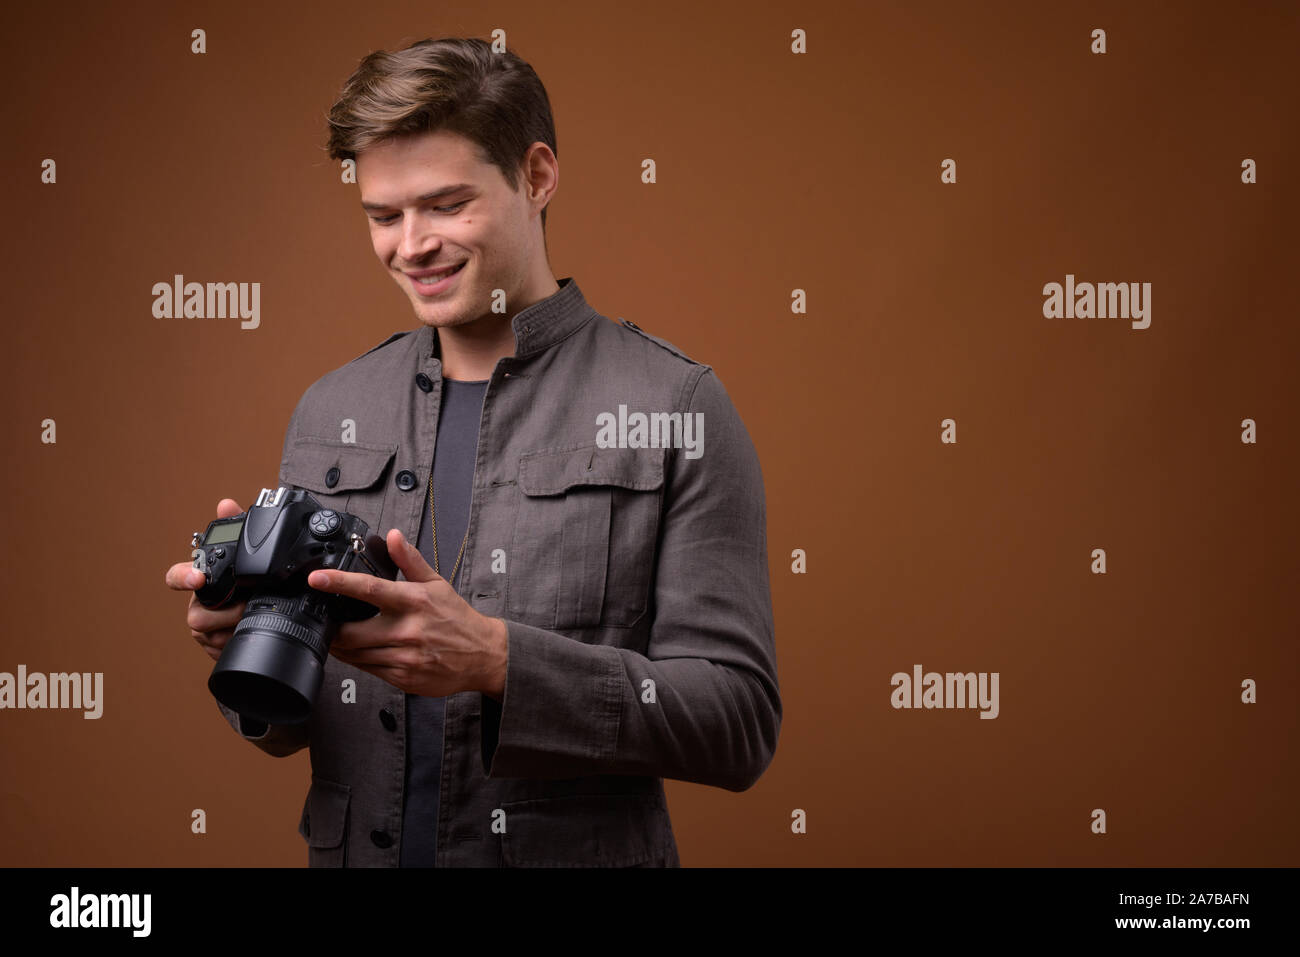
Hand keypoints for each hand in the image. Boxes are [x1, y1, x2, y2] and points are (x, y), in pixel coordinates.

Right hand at [165, 498, 246, 661]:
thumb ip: (235, 527)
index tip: (198, 578)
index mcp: (200, 580)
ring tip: (253, 618)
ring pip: (211, 635)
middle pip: (197, 616)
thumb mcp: (245, 555)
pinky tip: (249, 634)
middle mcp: (197, 604)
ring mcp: (203, 628)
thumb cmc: (247, 582)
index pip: (177, 577)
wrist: (265, 612)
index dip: (183, 577)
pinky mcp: (213, 647)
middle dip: (225, 613)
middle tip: (248, 606)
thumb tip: (226, 504)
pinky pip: (221, 650)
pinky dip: (237, 643)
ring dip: (235, 628)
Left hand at [307, 529, 507, 700]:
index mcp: (414, 601)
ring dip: (343, 647)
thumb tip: (393, 537)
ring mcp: (405, 657)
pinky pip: (368, 670)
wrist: (483, 655)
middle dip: (333, 629)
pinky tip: (364, 652)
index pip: (370, 589)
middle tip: (329, 622)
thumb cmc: (458, 618)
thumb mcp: (437, 584)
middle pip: (351, 632)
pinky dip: (359, 661)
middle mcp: (407, 630)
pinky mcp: (403, 678)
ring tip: (343, 637)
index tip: (317, 578)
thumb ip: (410, 561)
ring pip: (356, 655)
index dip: (339, 583)